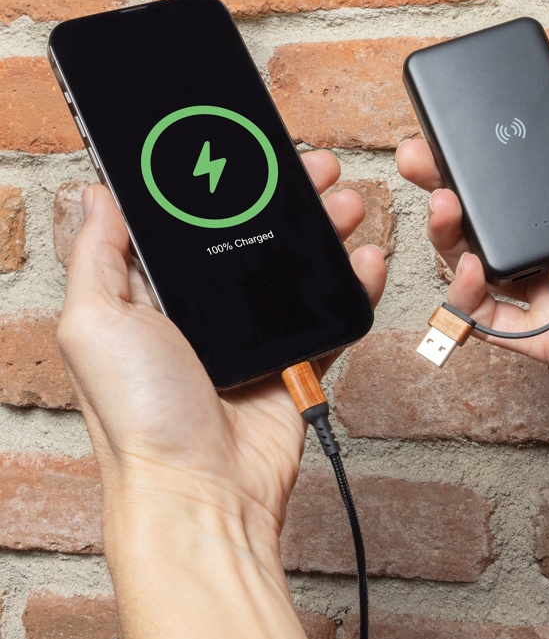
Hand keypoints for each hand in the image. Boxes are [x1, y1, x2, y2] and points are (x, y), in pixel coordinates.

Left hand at [58, 150, 385, 570]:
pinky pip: (329, 315)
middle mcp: (201, 312)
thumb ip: (96, 255)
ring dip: (323, 230)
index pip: (188, 220)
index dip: (218, 180)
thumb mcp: (93, 323)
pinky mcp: (292, 362)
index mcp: (149, 295)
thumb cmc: (139, 417)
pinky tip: (364, 257)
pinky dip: (352, 285)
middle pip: (251, 235)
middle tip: (312, 168)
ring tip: (346, 201)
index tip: (245, 149)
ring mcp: (250, 338)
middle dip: (284, 195)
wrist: (201, 490)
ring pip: (296, 268)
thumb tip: (98, 193)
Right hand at [397, 80, 548, 415]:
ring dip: (449, 237)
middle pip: (491, 219)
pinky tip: (470, 267)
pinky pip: (493, 323)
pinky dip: (467, 299)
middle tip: (416, 158)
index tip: (451, 129)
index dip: (484, 155)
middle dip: (446, 187)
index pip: (525, 176)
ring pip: (480, 267)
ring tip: (444, 207)